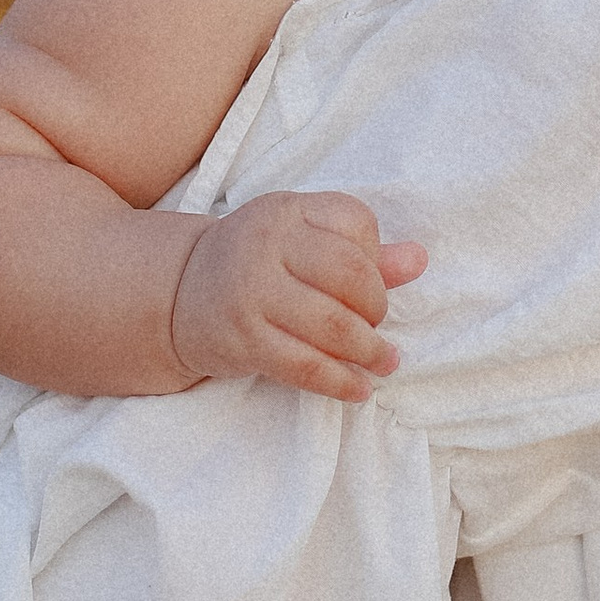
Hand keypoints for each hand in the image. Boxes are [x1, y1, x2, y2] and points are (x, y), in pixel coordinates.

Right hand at [169, 194, 427, 404]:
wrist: (180, 294)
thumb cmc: (257, 265)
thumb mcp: (301, 242)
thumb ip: (361, 252)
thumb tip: (419, 259)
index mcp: (287, 210)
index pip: (355, 223)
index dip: (376, 256)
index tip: (371, 282)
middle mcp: (267, 244)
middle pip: (350, 274)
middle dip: (376, 306)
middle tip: (377, 326)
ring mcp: (251, 292)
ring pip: (332, 324)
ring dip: (369, 350)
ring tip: (384, 362)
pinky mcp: (242, 340)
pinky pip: (305, 366)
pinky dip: (340, 382)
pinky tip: (359, 390)